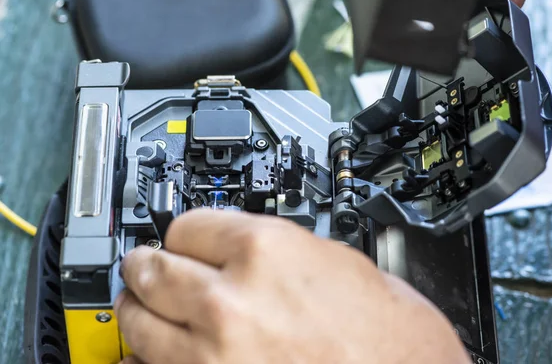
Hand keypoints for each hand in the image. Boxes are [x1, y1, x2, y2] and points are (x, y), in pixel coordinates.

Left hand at [115, 209, 469, 363]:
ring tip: (144, 306)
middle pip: (154, 268)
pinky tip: (154, 355)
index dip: (186, 232)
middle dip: (148, 264)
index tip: (183, 238)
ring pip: (139, 320)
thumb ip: (275, 250)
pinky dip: (145, 361)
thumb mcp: (335, 261)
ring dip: (140, 309)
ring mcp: (211, 355)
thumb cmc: (388, 337)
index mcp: (265, 251)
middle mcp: (230, 300)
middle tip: (144, 264)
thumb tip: (240, 249)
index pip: (188, 225)